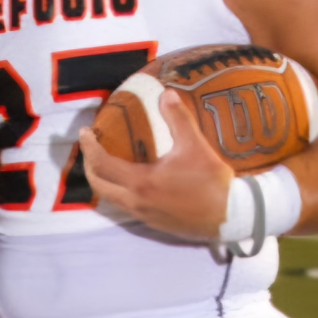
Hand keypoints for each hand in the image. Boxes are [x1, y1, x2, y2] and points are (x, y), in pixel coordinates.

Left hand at [80, 90, 232, 241]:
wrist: (232, 217)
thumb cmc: (211, 181)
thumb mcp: (195, 146)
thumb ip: (178, 119)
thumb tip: (166, 93)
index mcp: (141, 182)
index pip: (102, 163)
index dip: (89, 147)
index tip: (85, 132)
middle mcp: (136, 201)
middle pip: (99, 185)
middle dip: (90, 166)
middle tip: (91, 149)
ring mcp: (144, 215)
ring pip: (111, 199)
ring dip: (103, 181)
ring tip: (107, 164)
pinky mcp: (154, 223)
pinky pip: (126, 207)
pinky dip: (119, 192)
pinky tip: (131, 182)